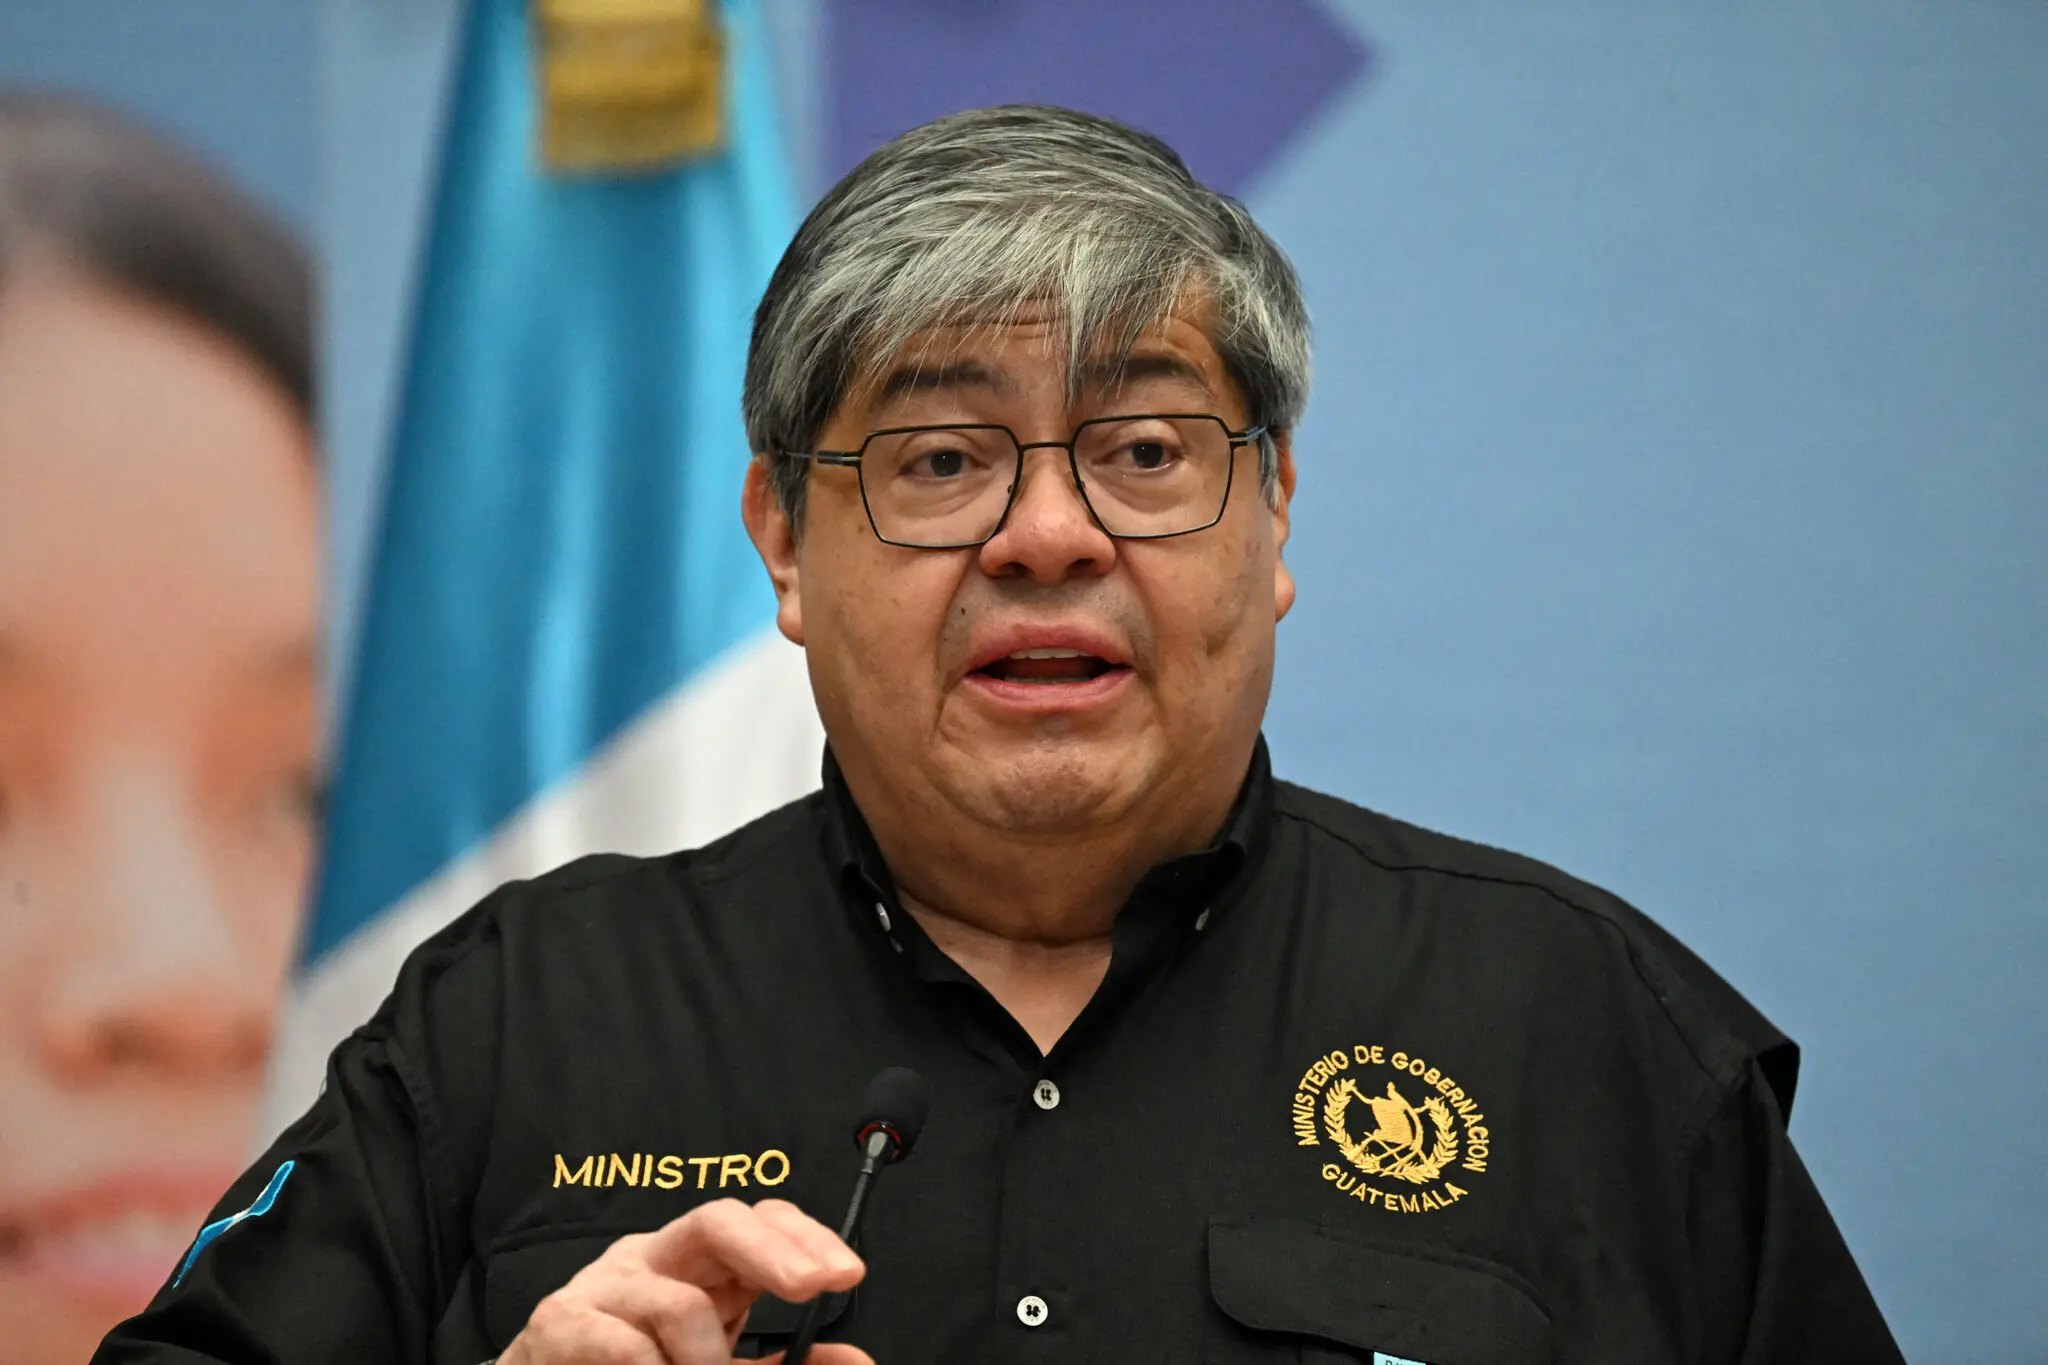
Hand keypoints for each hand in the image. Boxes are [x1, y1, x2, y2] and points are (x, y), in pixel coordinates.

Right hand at [498, 1198, 870, 1364]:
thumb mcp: (716, 1363)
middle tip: (812, 1288)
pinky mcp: (559, 1321)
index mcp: (697, 1261)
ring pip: (678, 1304)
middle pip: (717, 1219)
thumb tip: (858, 1363)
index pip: (758, 1217)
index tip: (848, 1274)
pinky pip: (625, 1347)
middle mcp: (653, 1255)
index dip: (805, 1235)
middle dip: (774, 1251)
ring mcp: (604, 1284)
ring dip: (707, 1361)